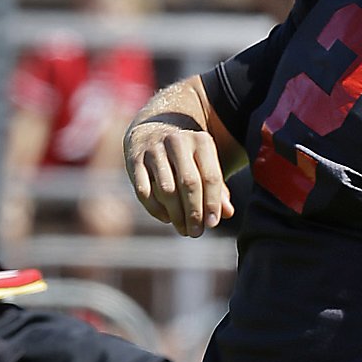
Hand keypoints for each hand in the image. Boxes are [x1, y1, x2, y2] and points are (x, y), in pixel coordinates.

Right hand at [125, 118, 233, 235]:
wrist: (153, 129)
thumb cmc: (188, 157)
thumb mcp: (206, 165)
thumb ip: (218, 189)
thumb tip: (227, 213)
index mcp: (201, 141)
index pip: (210, 176)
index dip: (212, 203)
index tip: (212, 224)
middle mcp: (177, 141)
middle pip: (189, 183)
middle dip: (194, 213)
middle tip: (196, 233)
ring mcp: (153, 149)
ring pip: (166, 189)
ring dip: (176, 214)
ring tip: (183, 229)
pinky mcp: (133, 159)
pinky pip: (144, 191)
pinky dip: (155, 209)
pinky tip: (166, 218)